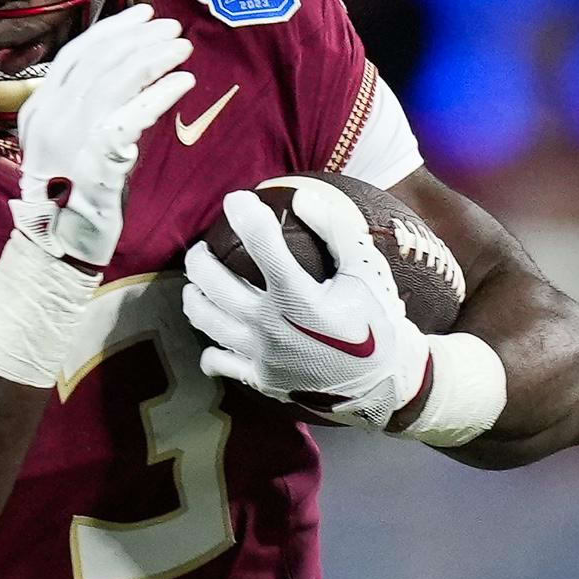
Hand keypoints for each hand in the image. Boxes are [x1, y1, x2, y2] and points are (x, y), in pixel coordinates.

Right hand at [8, 4, 195, 271]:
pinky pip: (132, 115)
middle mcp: (50, 116)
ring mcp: (70, 138)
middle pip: (99, 59)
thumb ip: (85, 109)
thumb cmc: (70, 196)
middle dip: (140, 37)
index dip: (113, 29)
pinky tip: (183, 82)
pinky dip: (160, 94)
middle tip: (173, 28)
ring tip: (183, 48)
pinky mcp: (96, 160)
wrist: (56, 248)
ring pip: (116, 79)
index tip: (144, 14)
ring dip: (154, 57)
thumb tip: (128, 74)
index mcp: (38, 108)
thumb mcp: (66, 143)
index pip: (77, 53)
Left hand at [180, 182, 431, 429]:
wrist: (384, 381)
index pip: (260, 243)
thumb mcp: (367, 272)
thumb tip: (302, 197)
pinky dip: (209, 347)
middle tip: (204, 248)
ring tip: (198, 284)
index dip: (243, 213)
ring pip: (205, 319)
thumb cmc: (375, 321)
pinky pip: (217, 361)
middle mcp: (271, 325)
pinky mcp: (259, 379)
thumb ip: (337, 231)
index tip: (236, 200)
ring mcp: (261, 355)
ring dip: (194, 295)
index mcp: (298, 296)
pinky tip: (215, 335)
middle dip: (200, 257)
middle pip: (212, 282)